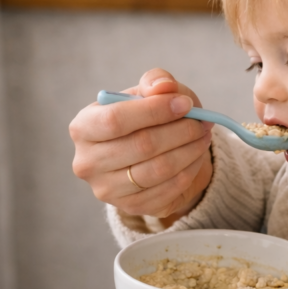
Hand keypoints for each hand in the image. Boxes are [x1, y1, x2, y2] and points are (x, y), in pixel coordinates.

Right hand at [69, 68, 213, 220]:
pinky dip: (190, 169)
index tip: (185, 104)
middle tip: (203, 121)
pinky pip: (169, 189)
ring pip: (158, 170)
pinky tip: (197, 154)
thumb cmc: (147, 117)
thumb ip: (156, 81)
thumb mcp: (151, 92)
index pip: (115, 120)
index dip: (154, 111)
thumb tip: (164, 87)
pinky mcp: (131, 207)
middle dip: (180, 131)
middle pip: (141, 146)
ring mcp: (107, 190)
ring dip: (190, 150)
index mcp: (83, 127)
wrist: (152, 153)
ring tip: (204, 135)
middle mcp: (87, 162)